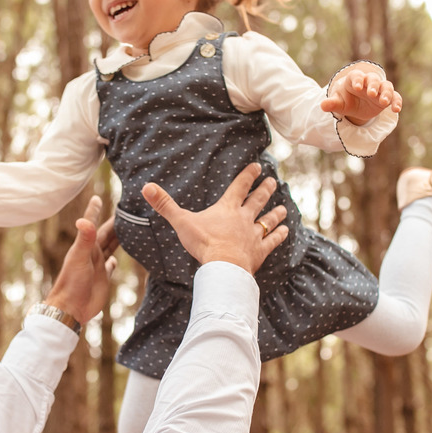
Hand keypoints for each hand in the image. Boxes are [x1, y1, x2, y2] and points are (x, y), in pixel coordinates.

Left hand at [44, 196, 117, 324]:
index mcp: (87, 246)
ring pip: (110, 247)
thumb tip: (83, 220)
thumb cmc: (72, 283)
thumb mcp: (79, 258)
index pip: (92, 223)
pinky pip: (110, 267)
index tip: (97, 197)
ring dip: (118, 239)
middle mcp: (93, 254)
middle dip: (115, 223)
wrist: (70, 309)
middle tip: (126, 211)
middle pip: (106, 234)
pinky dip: (114, 261)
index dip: (95, 211)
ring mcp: (98, 266)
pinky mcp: (103, 279)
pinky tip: (116, 259)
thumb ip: (84, 239)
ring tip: (128, 230)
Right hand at [141, 163, 288, 273]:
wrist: (224, 266)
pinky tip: (285, 231)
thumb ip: (165, 205)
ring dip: (275, 213)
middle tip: (273, 181)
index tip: (258, 166)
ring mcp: (253, 235)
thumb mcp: (181, 222)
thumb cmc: (203, 243)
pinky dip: (278, 235)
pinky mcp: (259, 252)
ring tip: (283, 208)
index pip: (239, 187)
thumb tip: (146, 187)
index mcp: (227, 209)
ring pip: (268, 220)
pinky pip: (272, 241)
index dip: (248, 176)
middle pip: (257, 201)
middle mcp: (243, 219)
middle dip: (265, 190)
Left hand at [320, 64, 402, 125]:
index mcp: (354, 79)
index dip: (357, 80)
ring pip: (386, 86)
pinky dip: (396, 101)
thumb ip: (332, 103)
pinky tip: (396, 109)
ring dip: (386, 93)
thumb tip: (322, 105)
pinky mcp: (387, 97)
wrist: (355, 105)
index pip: (356, 76)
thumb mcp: (339, 103)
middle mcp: (368, 82)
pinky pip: (395, 96)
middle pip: (373, 79)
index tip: (356, 87)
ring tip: (384, 102)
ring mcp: (379, 89)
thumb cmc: (346, 100)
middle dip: (373, 85)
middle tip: (370, 94)